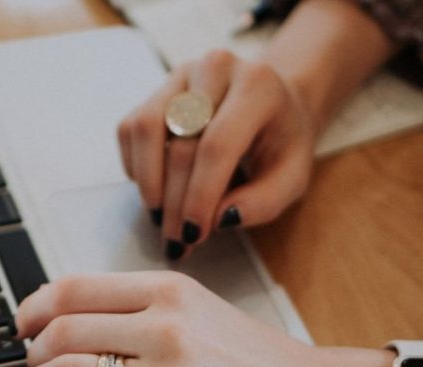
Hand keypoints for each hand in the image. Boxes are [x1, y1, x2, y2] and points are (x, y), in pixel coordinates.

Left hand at [15, 271, 401, 366]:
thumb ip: (141, 307)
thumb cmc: (259, 360)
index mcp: (171, 291)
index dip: (33, 308)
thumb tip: (70, 318)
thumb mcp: (201, 309)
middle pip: (62, 332)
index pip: (74, 288)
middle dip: (31, 355)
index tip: (22, 325)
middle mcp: (168, 330)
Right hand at [117, 50, 314, 259]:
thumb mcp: (292, 177)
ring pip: (146, 129)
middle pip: (181, 143)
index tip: (194, 234)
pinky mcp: (157, 88)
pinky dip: (136, 166)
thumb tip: (219, 219)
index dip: (200, 195)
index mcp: (257, 86)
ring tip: (161, 217)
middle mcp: (216, 69)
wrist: (273, 103)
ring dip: (148, 183)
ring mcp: (181, 75)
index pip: (217, 144)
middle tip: (177, 240)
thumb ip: (263, 202)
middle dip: (175, 202)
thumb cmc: (282, 142)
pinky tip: (157, 188)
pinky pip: (130, 129)